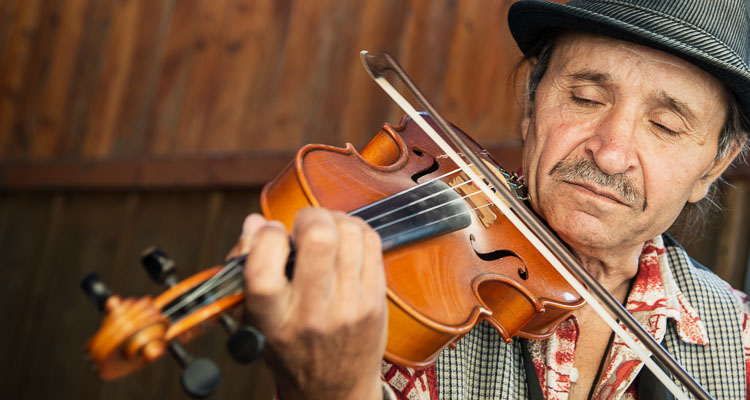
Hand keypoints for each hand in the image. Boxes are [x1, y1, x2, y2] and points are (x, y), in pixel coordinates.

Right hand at [229, 208, 386, 399]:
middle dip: (309, 216)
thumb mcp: (256, 320)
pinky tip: (345, 240)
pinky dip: (356, 229)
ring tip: (325, 231)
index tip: (269, 234)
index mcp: (274, 320)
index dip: (265, 237)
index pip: (263, 268)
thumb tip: (256, 223)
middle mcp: (313, 313)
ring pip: (349, 232)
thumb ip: (250, 270)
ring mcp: (350, 306)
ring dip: (334, 219)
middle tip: (303, 226)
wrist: (335, 389)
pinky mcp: (375, 299)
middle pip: (319, 238)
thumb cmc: (291, 349)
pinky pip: (371, 242)